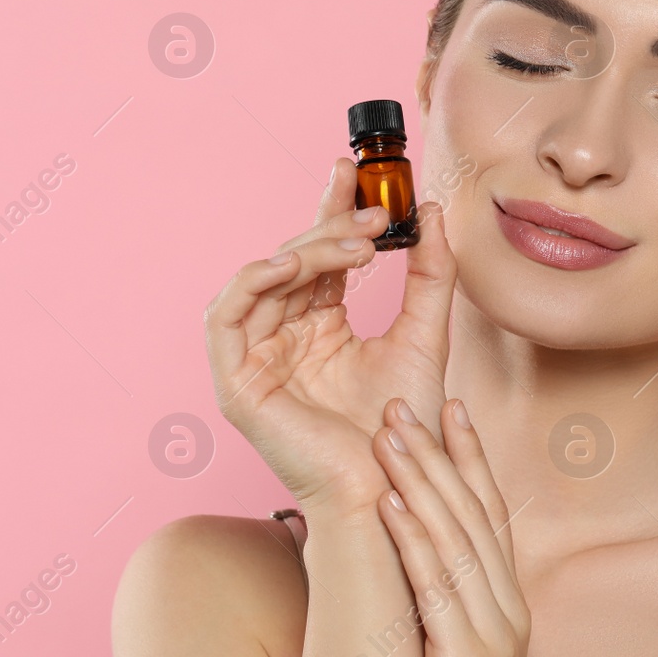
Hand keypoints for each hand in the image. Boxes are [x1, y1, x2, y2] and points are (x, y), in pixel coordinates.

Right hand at [204, 157, 456, 518]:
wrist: (393, 486)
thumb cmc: (405, 427)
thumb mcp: (424, 334)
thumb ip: (429, 274)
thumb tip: (432, 212)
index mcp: (319, 327)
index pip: (318, 255)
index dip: (330, 210)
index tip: (353, 170)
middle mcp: (283, 338)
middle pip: (291, 261)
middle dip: (330, 228)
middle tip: (374, 215)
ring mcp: (257, 359)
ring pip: (263, 279)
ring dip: (306, 250)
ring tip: (355, 243)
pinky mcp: (236, 383)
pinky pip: (225, 317)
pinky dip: (253, 281)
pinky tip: (293, 263)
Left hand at [374, 397, 528, 656]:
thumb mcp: (452, 653)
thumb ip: (438, 602)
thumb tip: (400, 550)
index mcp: (507, 603)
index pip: (490, 512)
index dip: (470, 456)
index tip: (450, 404)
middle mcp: (509, 610)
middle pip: (473, 513)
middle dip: (437, 453)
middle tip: (403, 400)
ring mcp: (495, 635)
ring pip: (456, 539)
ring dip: (419, 479)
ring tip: (386, 432)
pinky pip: (437, 587)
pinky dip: (413, 538)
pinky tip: (388, 501)